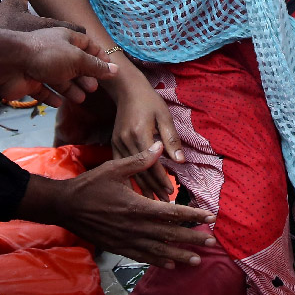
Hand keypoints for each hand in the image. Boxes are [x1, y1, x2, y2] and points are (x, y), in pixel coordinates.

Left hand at [0, 0, 115, 105]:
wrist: (10, 63)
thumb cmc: (46, 55)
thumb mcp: (76, 59)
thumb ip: (95, 66)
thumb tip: (115, 70)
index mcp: (67, 39)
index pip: (88, 45)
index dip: (99, 56)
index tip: (109, 69)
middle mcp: (54, 52)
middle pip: (74, 64)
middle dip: (85, 76)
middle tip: (93, 87)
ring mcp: (41, 67)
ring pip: (59, 79)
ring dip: (70, 88)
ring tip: (81, 98)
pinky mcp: (29, 82)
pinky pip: (43, 91)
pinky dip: (51, 97)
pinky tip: (58, 104)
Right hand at [21, 143, 216, 267]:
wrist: (64, 207)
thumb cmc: (90, 185)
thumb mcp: (114, 168)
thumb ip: (139, 160)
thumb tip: (159, 146)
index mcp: (136, 206)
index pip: (172, 213)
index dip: (192, 216)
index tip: (210, 217)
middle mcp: (134, 227)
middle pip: (169, 235)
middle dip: (192, 239)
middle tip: (211, 243)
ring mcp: (126, 239)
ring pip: (158, 250)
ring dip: (178, 255)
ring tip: (196, 260)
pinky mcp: (118, 246)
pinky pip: (141, 256)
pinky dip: (157, 260)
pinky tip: (169, 264)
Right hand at [110, 72, 184, 199]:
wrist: (127, 90)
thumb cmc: (149, 101)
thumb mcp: (164, 116)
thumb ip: (171, 139)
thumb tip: (180, 161)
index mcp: (139, 134)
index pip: (152, 164)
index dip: (161, 179)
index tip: (171, 192)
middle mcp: (125, 141)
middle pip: (140, 171)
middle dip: (153, 189)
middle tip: (165, 204)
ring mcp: (117, 144)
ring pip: (130, 172)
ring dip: (142, 188)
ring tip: (154, 202)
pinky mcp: (113, 145)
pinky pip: (121, 167)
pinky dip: (130, 179)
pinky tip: (138, 190)